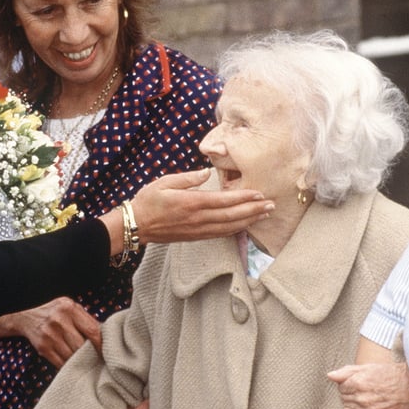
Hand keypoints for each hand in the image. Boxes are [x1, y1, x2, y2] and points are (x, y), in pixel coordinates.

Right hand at [7, 297, 100, 367]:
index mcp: (70, 308)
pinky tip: (72, 364)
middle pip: (82, 345)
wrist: (26, 317)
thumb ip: (86, 319)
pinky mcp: (43, 348)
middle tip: (97, 359)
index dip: (102, 345)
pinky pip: (61, 363)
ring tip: (85, 361)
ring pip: (72, 356)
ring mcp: (50, 335)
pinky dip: (69, 365)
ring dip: (80, 361)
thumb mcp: (70, 308)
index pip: (93, 330)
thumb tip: (107, 337)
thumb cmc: (55, 313)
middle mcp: (59, 320)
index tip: (107, 353)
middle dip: (91, 354)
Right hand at [128, 169, 273, 243]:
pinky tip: (246, 225)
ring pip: (229, 227)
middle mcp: (198, 218)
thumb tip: (206, 172)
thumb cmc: (148, 200)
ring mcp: (198, 229)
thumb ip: (188, 178)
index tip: (259, 194)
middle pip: (232, 215)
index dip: (244, 197)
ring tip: (265, 215)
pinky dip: (236, 230)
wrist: (136, 225)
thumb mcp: (165, 182)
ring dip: (249, 221)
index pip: (224, 200)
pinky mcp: (196, 236)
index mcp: (192, 202)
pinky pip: (220, 234)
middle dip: (254, 210)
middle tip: (272, 205)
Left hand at [328, 362, 408, 408]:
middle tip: (364, 392)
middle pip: (344, 400)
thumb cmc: (389, 375)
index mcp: (357, 383)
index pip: (341, 388)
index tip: (359, 383)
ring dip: (353, 407)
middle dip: (351, 395)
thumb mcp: (367, 368)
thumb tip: (330, 376)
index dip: (349, 385)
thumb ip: (346, 372)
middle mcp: (361, 399)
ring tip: (366, 401)